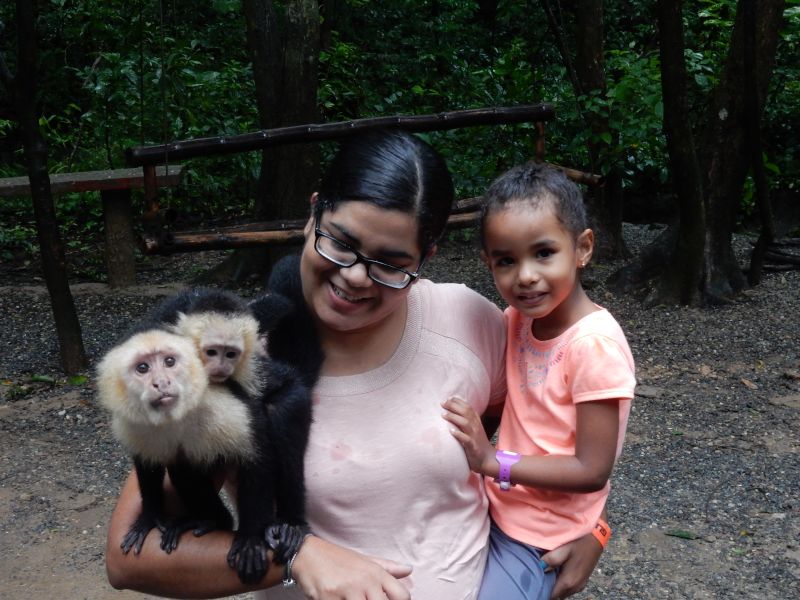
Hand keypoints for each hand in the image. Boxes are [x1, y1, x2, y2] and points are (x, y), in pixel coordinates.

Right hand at [292, 535, 411, 599]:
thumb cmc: (337, 559)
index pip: (402, 595)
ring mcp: (348, 590)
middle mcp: (365, 580)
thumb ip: (387, 568)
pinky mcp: (329, 598)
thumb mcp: (364, 560)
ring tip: (350, 599)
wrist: (308, 554)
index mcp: (376, 572)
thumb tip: (409, 569)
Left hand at [441, 396, 495, 474]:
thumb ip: (466, 419)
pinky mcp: (473, 447)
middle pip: (466, 412)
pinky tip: (451, 431)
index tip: (448, 398)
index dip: (458, 401)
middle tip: (442, 403)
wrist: (487, 459)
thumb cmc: (477, 442)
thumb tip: (454, 409)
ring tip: (443, 414)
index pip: (468, 407)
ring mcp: (475, 436)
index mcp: (476, 421)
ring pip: (465, 423)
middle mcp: (476, 427)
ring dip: (454, 418)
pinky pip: (466, 440)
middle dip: (454, 406)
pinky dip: (459, 435)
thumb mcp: (473, 428)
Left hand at [540, 531, 602, 598]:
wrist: (596, 539)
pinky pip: (568, 589)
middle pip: (556, 595)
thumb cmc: (579, 543)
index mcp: (569, 581)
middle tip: (539, 576)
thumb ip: (551, 560)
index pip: (551, 595)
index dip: (542, 590)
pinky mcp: (582, 583)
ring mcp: (580, 586)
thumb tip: (540, 567)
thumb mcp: (563, 548)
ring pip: (562, 593)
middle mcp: (575, 587)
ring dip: (555, 587)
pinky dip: (561, 584)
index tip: (535, 581)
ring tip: (548, 574)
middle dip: (548, 588)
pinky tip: (558, 573)